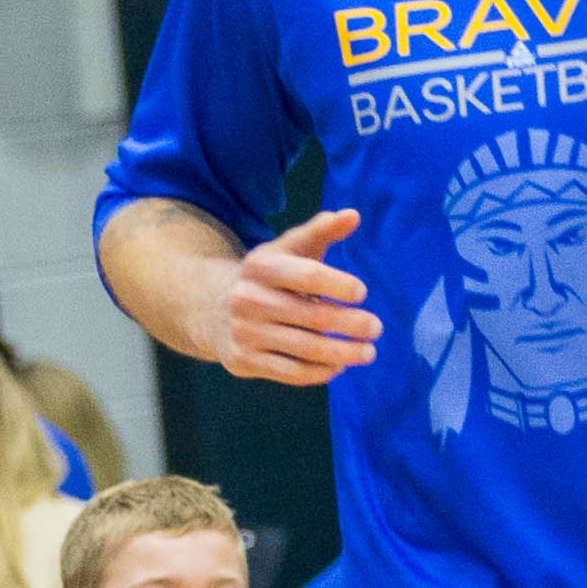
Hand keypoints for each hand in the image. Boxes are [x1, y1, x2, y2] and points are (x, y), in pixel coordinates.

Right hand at [209, 207, 380, 388]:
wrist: (210, 308)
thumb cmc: (266, 277)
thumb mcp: (287, 249)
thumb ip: (320, 231)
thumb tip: (353, 215)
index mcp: (261, 266)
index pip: (307, 275)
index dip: (338, 284)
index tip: (362, 293)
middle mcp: (248, 299)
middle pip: (312, 317)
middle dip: (351, 325)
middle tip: (376, 328)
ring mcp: (245, 332)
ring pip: (306, 349)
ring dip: (344, 354)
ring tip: (368, 352)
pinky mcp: (244, 361)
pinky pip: (291, 372)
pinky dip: (320, 372)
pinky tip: (339, 366)